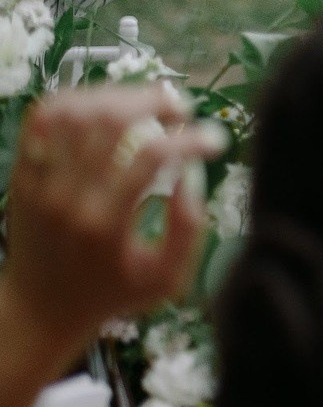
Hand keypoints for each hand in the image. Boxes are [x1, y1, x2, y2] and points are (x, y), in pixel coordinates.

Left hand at [0, 86, 220, 372]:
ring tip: (145, 103)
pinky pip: (41, 120)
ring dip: (117, 97)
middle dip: (154, 103)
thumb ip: (189, 230)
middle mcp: (66, 196)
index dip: (190, 139)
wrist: (41, 309)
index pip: (151, 156)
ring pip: (74, 111)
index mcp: (105, 224)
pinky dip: (74, 101)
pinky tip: (103, 106)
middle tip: (182, 108)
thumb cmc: (112, 294)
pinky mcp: (22, 174)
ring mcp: (38, 182)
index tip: (216, 138)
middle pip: (110, 121)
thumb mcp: (166, 280)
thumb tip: (192, 174)